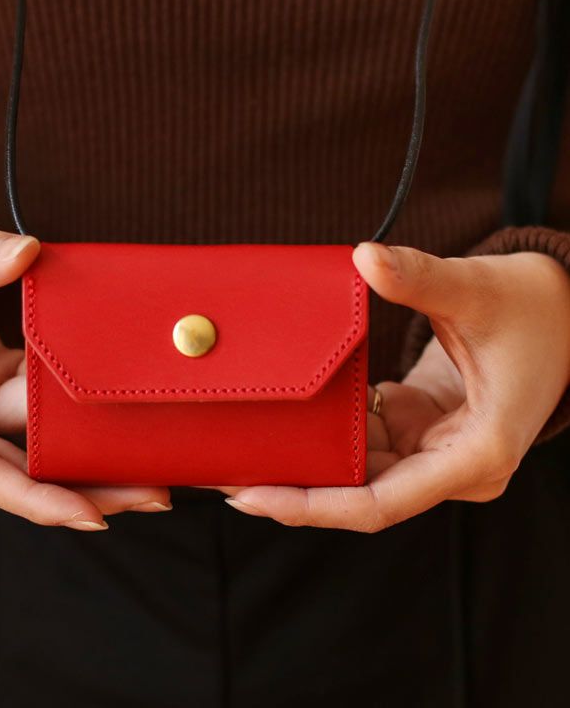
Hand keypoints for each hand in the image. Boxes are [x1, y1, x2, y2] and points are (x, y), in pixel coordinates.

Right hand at [0, 201, 170, 529]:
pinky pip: (34, 413)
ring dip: (87, 458)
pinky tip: (124, 424)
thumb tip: (28, 254)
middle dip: (81, 489)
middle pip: (11, 471)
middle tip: (153, 494)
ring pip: (29, 448)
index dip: (32, 496)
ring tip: (153, 467)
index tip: (90, 514)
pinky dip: (76, 420)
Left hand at [224, 242, 569, 531]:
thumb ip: (422, 277)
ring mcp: (436, 451)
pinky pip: (365, 446)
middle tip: (226, 477)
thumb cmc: (533, 309)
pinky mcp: (422, 431)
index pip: (380, 503)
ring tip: (242, 454)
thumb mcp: (478, 291)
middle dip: (295, 489)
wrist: (561, 310)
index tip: (253, 496)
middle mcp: (454, 466)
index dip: (312, 505)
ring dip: (305, 465)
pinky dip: (326, 437)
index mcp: (475, 454)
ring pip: (358, 474)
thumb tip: (365, 258)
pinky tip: (284, 425)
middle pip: (361, 495)